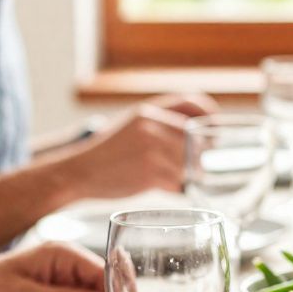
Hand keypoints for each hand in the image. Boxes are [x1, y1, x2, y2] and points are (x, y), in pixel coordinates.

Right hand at [63, 93, 218, 200]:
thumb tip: (200, 132)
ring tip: (172, 178)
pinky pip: (177, 183)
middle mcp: (152, 125)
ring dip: (187, 175)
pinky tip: (161, 186)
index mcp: (149, 110)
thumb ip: (161, 123)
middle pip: (198, 140)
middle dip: (200, 155)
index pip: (194, 103)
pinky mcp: (150, 172)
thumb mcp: (132, 125)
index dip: (209, 116)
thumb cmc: (108, 152)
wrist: (78, 171)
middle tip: (195, 165)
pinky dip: (174, 188)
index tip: (213, 131)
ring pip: (189, 164)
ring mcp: (152, 148)